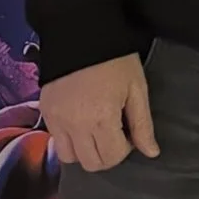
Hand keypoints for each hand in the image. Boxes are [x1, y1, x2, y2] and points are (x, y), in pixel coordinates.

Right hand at [40, 54, 158, 171]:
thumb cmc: (115, 60)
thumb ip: (143, 124)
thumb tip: (152, 152)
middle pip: (91, 163)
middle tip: (115, 133)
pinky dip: (69, 140)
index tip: (129, 131)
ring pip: (70, 158)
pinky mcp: (46, 113)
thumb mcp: (137, 89)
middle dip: (107, 154)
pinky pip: (56, 141)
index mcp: (101, 119)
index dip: (126, 148)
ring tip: (96, 130)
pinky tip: (81, 123)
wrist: (82, 34)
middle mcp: (75, 125)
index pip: (112, 156)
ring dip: (86, 151)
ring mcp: (57, 120)